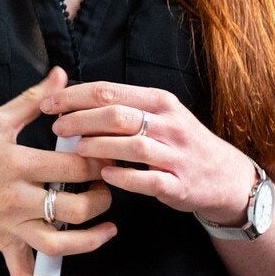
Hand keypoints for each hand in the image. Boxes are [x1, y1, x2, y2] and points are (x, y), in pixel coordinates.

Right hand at [0, 67, 116, 275]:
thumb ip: (33, 100)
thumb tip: (61, 75)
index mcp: (16, 163)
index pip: (74, 167)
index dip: (100, 162)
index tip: (110, 154)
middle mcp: (15, 199)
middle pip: (75, 208)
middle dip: (102, 198)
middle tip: (108, 187)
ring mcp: (9, 226)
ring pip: (59, 245)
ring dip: (92, 240)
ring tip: (108, 227)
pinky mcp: (3, 245)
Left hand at [42, 81, 259, 224]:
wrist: (226, 176)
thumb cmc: (180, 142)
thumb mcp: (159, 114)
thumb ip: (123, 106)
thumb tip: (72, 98)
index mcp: (159, 101)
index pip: (109, 91)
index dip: (74, 96)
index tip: (48, 103)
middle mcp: (169, 124)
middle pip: (116, 115)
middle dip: (80, 119)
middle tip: (57, 127)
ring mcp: (176, 155)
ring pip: (131, 145)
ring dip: (98, 146)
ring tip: (76, 149)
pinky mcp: (180, 184)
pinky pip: (148, 179)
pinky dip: (124, 177)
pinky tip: (104, 174)